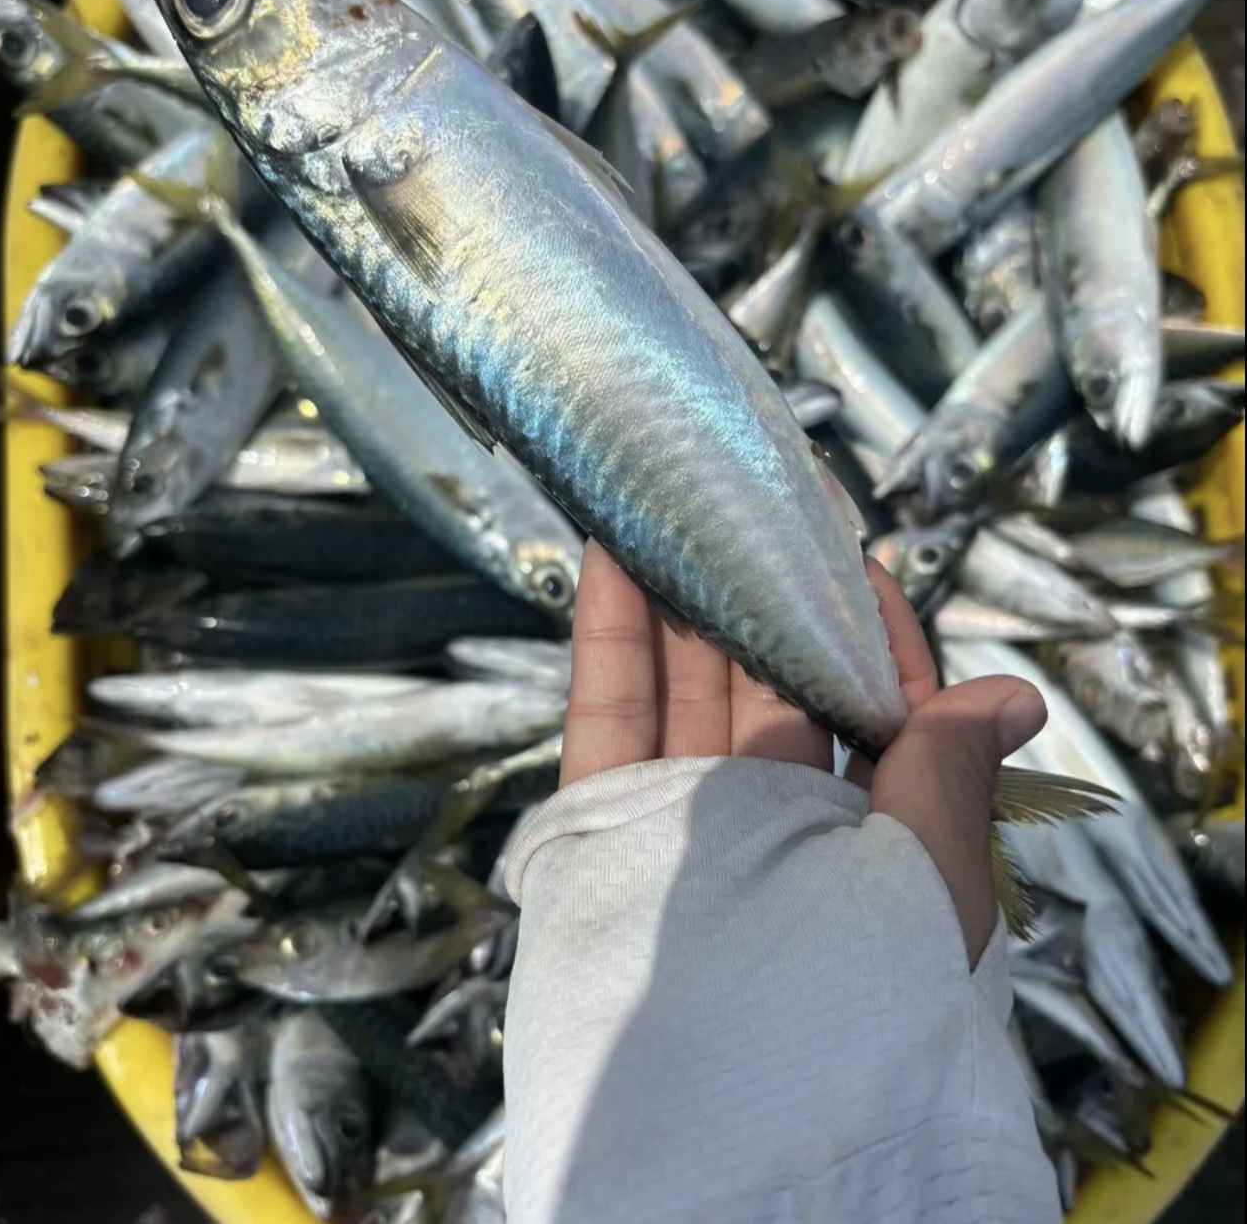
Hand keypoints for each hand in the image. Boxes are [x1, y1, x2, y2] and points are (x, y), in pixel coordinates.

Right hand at [561, 541, 1047, 965]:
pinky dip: (612, 635)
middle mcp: (776, 821)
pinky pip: (611, 716)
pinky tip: (620, 559)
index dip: (867, 632)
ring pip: (685, 687)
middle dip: (765, 598)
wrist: (734, 1114)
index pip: (873, 710)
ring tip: (682, 510)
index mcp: (866, 835)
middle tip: (755, 512)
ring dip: (683, 599)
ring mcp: (686, 817)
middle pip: (770, 685)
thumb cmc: (858, 995)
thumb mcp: (928, 878)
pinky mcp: (610, 823)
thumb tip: (1014, 695)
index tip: (856, 559)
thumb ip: (946, 773)